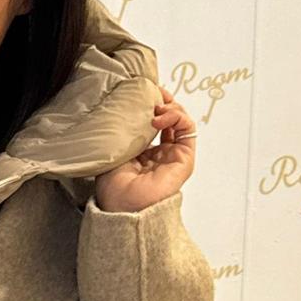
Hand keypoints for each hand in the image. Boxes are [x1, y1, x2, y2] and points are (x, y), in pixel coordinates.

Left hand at [93, 86, 197, 212]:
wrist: (123, 206)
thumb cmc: (114, 189)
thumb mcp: (114, 151)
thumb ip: (124, 131)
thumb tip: (127, 108)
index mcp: (142, 154)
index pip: (152, 123)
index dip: (149, 106)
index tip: (141, 95)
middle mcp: (160, 154)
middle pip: (169, 118)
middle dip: (162, 101)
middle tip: (151, 94)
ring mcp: (173, 156)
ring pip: (180, 120)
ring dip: (170, 107)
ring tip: (155, 107)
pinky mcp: (184, 158)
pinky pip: (187, 128)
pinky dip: (177, 116)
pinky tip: (160, 118)